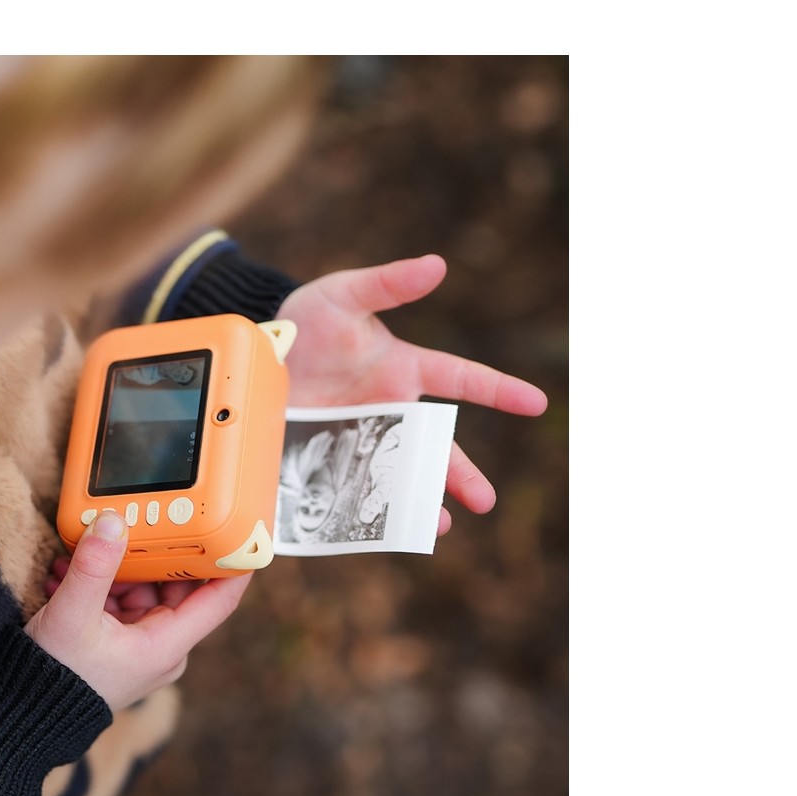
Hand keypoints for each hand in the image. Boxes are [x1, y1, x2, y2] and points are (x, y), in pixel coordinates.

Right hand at [26, 512, 250, 710]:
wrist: (21, 715)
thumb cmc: (53, 677)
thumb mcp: (72, 615)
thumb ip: (94, 566)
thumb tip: (114, 522)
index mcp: (166, 645)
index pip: (220, 598)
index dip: (234, 563)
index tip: (242, 528)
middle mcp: (161, 647)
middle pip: (176, 585)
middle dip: (152, 552)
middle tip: (132, 522)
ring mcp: (139, 646)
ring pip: (142, 589)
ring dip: (113, 568)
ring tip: (78, 555)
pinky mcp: (117, 645)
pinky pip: (119, 602)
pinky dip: (98, 585)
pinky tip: (66, 573)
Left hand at [275, 254, 546, 533]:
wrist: (260, 353)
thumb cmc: (309, 318)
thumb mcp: (343, 294)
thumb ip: (388, 284)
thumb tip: (437, 265)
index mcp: (404, 370)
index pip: (461, 379)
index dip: (499, 389)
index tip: (536, 403)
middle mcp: (390, 411)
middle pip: (436, 447)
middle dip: (462, 474)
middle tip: (485, 501)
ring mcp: (362, 439)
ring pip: (402, 475)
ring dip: (421, 501)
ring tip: (437, 526)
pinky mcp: (332, 459)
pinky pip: (357, 489)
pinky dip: (368, 511)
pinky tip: (379, 531)